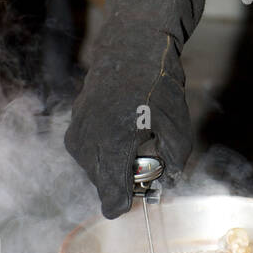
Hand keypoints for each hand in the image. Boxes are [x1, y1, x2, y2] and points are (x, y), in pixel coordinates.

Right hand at [64, 0, 204, 216]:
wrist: (131, 47)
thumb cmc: (156, 83)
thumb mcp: (177, 121)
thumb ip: (177, 155)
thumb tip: (173, 177)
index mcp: (114, 143)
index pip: (110, 194)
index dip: (121, 204)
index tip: (130, 205)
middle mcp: (90, 140)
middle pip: (101, 183)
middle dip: (120, 184)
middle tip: (142, 171)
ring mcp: (78, 130)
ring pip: (92, 167)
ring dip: (111, 166)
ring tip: (134, 145)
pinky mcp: (75, 122)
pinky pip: (86, 151)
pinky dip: (102, 151)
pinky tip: (120, 136)